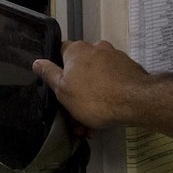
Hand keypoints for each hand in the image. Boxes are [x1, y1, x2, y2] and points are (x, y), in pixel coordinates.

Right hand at [33, 40, 153, 130]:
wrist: (135, 102)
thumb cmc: (96, 97)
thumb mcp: (63, 90)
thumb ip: (49, 74)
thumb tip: (37, 62)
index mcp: (76, 50)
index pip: (60, 52)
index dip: (58, 70)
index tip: (58, 86)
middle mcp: (96, 48)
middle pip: (80, 69)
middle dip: (76, 93)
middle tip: (75, 116)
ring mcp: (114, 58)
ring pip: (96, 79)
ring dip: (91, 99)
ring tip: (91, 123)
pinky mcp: (129, 69)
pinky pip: (112, 83)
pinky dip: (107, 97)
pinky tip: (106, 116)